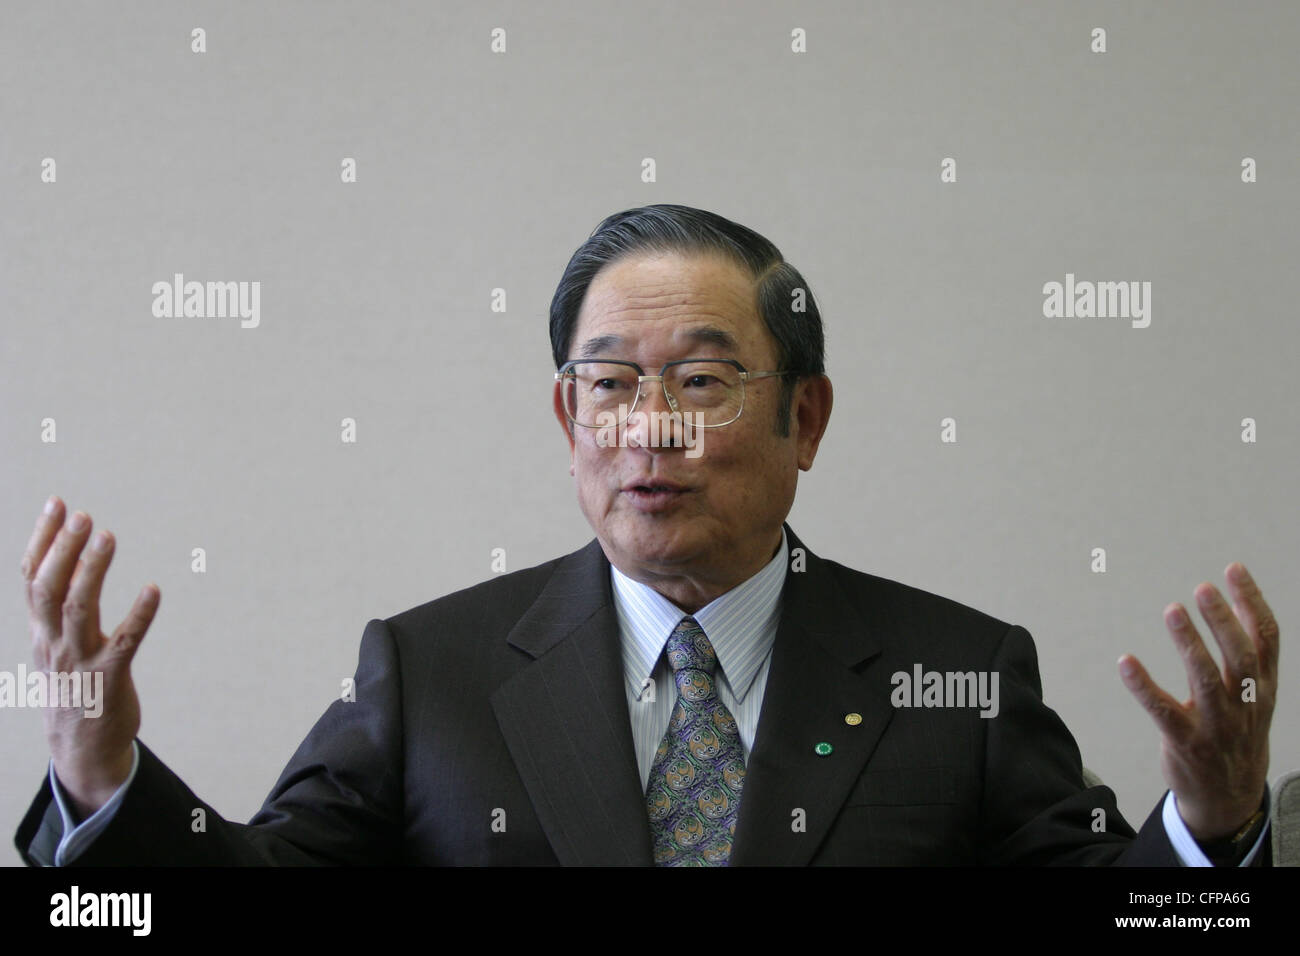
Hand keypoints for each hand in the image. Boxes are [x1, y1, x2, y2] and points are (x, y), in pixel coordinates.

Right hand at [21, 496, 159, 819]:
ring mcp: (80, 661)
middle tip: (83, 515)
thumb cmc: (74, 685)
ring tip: (109, 536)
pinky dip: (139, 615)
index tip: (57, 502)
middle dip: (63, 549)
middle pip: (49, 589)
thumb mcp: (56, 644)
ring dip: (93, 571)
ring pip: (79, 610)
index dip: (42, 539)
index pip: (32, 577)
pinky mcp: (110, 678)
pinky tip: (154, 590)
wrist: (80, 748)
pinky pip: (125, 641)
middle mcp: (54, 643)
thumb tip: (75, 555)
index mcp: (40, 631)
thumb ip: (60, 605)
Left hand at [1119, 562, 1277, 840]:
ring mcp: (1217, 726)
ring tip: (1173, 611)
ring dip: (1190, 645)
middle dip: (1224, 622)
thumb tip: (1239, 602)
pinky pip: (1163, 711)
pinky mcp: (1186, 743)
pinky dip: (1144, 686)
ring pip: (1207, 682)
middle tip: (1202, 589)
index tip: (1233, 570)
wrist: (1229, 797)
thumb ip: (1248, 654)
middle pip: (1241, 658)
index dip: (1252, 602)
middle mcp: (1244, 705)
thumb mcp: (1254, 695)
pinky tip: (1126, 662)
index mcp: (1263, 688)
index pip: (1266, 640)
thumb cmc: (1237, 733)